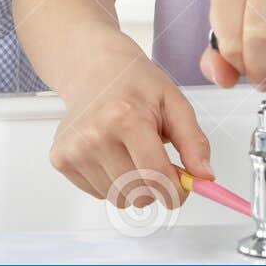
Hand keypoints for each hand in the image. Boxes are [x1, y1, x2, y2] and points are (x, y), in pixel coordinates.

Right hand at [47, 32, 212, 208]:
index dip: (176, 191)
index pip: (157, 178)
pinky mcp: (61, 159)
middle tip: (156, 161)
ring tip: (130, 152)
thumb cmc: (134, 82)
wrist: (93, 67)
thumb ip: (193, 141)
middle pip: (138, 195)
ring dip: (132, 185)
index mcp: (126, 118)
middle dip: (155, 187)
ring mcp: (74, 149)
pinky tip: (111, 153)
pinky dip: (111, 182)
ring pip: (118, 198)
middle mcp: (95, 135)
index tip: (181, 187)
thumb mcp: (174, 102)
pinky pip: (98, 194)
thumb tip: (205, 177)